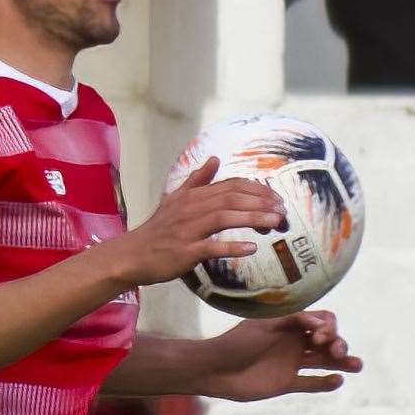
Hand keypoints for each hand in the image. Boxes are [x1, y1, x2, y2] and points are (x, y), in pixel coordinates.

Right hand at [109, 157, 284, 287]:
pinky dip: (232, 246)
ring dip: (252, 219)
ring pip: (224, 218)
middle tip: (283, 211)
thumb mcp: (176, 199)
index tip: (276, 198)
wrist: (131, 255)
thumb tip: (214, 159)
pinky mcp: (184, 252)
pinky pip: (211, 247)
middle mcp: (191, 208)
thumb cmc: (158, 229)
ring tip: (275, 224)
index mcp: (193, 196)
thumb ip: (197, 180)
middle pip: (231, 198)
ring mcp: (187, 230)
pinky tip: (251, 249)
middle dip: (260, 203)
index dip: (256, 190)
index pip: (230, 186)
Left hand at [202, 310, 361, 401]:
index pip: (321, 321)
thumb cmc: (237, 342)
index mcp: (290, 324)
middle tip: (335, 350)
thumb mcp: (265, 325)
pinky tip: (338, 381)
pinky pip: (312, 383)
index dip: (327, 326)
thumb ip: (294, 320)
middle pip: (327, 341)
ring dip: (342, 362)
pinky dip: (326, 382)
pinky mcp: (286, 383)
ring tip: (357, 365)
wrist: (216, 369)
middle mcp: (294, 342)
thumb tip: (322, 321)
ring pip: (324, 361)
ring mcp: (291, 362)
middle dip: (337, 343)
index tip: (319, 335)